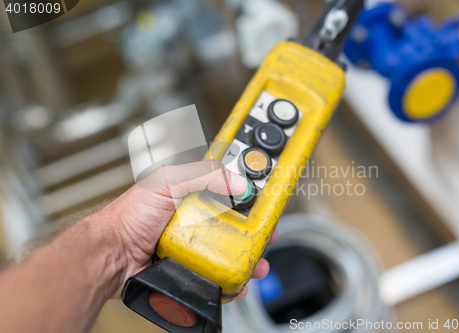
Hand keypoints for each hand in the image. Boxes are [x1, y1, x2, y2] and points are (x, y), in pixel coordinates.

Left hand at [100, 160, 276, 298]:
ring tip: (258, 261)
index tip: (267, 195)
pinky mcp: (192, 264)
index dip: (250, 190)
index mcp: (193, 191)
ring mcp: (195, 241)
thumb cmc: (129, 216)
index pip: (230, 186)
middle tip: (267, 232)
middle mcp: (197, 216)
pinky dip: (232, 275)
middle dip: (256, 227)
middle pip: (236, 220)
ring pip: (231, 247)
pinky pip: (218, 269)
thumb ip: (202, 174)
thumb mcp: (166, 181)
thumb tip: (237, 182)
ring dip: (248, 254)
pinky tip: (238, 279)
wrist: (111, 254)